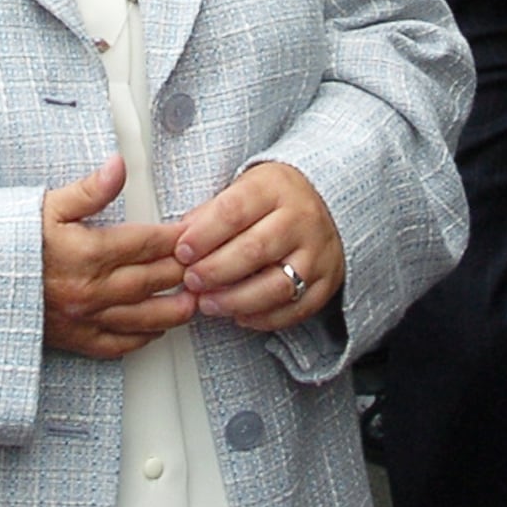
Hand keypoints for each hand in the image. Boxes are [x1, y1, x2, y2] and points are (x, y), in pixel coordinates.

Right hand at [41, 155, 190, 359]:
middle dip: (182, 271)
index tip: (193, 232)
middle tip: (205, 265)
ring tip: (195, 303)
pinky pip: (116, 344)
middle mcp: (91, 288)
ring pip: (142, 317)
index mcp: (88, 252)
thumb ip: (90, 190)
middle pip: (152, 279)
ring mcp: (84, 317)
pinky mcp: (74, 338)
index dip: (175, 237)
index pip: (147, 243)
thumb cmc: (9, 239)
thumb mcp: (48, 204)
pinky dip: (141, 339)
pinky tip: (155, 331)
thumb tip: (118, 166)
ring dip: (173, 310)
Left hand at [172, 160, 342, 330]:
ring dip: (236, 300)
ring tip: (209, 304)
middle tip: (191, 281)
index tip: (182, 252)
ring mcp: (318, 252)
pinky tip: (240, 315)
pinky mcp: (328, 281)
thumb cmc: (274, 199)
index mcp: (275, 188)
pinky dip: (265, 318)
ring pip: (277, 285)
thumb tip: (178, 239)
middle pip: (254, 250)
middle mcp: (301, 219)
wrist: (326, 203)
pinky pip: (297, 308)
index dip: (203, 236)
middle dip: (215, 271)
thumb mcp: (243, 188)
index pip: (234, 212)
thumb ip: (210, 213)